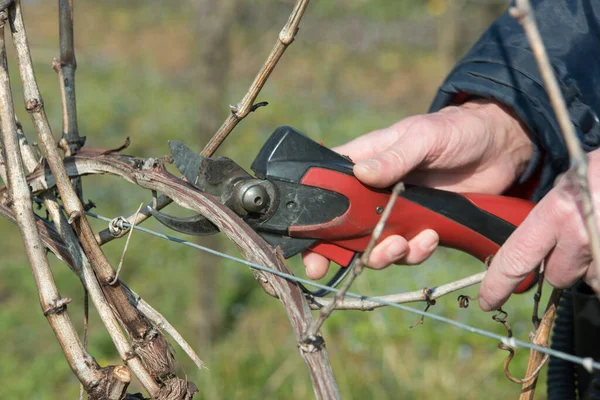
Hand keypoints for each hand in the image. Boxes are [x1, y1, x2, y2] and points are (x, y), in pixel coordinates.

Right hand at [304, 99, 532, 278]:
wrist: (500, 146)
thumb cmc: (455, 130)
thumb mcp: (423, 137)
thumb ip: (395, 157)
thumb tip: (362, 175)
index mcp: (363, 163)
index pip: (326, 190)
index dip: (312, 218)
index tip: (304, 242)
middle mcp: (374, 193)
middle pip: (342, 228)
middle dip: (333, 251)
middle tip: (324, 268)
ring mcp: (397, 213)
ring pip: (373, 246)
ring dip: (380, 254)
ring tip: (399, 245)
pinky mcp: (422, 227)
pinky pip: (409, 251)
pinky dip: (415, 252)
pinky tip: (430, 237)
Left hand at [479, 149, 599, 310]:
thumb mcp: (576, 179)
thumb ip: (554, 212)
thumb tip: (542, 241)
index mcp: (558, 212)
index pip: (516, 258)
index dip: (497, 284)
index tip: (488, 301)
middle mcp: (582, 236)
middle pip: (557, 276)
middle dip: (563, 266)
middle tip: (580, 239)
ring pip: (589, 280)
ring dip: (593, 267)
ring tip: (599, 233)